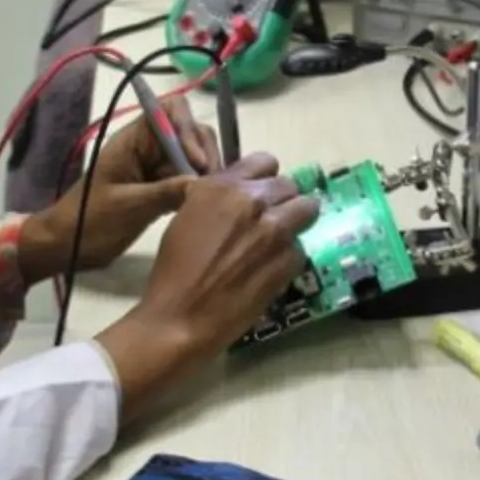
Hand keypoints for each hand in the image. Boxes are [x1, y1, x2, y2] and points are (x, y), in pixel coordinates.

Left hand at [21, 94, 221, 277]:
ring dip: (205, 174)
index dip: (190, 130)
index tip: (198, 164)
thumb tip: (205, 185)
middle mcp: (148, 148)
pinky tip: (206, 206)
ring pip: (192, 158)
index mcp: (134, 140)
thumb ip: (166, 192)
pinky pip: (187, 180)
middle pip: (189, 133)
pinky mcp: (160, 189)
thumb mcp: (128, 206)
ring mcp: (155, 168)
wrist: (67, 245)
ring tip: (212, 198)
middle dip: (204, 154)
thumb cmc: (89, 221)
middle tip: (212, 186)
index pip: (172, 110)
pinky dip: (199, 189)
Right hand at [95, 167, 320, 415]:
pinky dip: (289, 258)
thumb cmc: (174, 270)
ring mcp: (275, 231)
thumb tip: (240, 198)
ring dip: (295, 225)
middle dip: (283, 202)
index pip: (265, 162)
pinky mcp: (288, 261)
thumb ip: (217, 199)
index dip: (265, 179)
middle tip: (270, 223)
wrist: (181, 317)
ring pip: (306, 212)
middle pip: (291, 187)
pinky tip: (269, 272)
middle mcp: (253, 201)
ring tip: (276, 245)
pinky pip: (300, 249)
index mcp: (223, 186)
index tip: (261, 195)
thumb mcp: (187, 217)